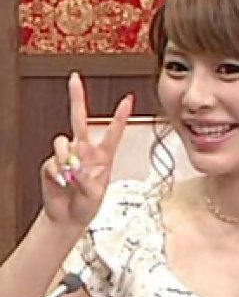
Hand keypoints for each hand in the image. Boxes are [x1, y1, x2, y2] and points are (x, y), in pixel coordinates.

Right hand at [41, 72, 132, 227]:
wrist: (68, 218)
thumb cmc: (87, 206)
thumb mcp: (96, 196)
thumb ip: (88, 181)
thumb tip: (77, 169)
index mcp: (102, 157)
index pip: (112, 133)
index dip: (120, 117)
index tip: (128, 100)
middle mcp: (84, 152)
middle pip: (79, 119)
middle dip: (77, 97)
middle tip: (75, 78)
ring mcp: (67, 157)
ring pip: (63, 142)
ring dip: (66, 159)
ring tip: (71, 177)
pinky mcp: (52, 165)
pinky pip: (53, 162)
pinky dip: (58, 174)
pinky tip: (63, 183)